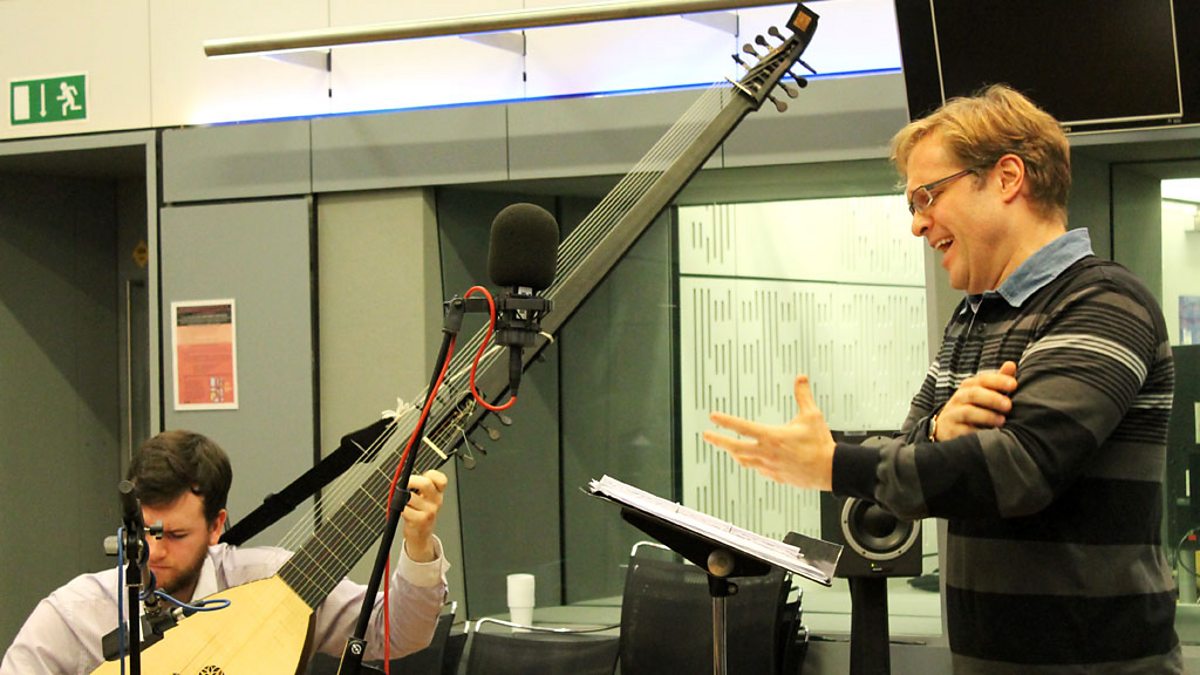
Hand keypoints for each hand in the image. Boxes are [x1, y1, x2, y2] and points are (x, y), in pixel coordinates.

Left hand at [401, 469, 446, 562]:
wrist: (421, 536)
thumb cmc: (420, 514)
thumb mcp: (426, 499)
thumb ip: (420, 487)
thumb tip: (405, 477)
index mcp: (438, 493)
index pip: (441, 479)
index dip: (431, 474)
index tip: (422, 475)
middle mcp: (436, 501)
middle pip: (425, 484)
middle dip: (411, 481)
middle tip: (404, 485)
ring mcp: (429, 511)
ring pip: (411, 496)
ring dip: (402, 499)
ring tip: (403, 503)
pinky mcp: (420, 521)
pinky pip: (405, 509)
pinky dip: (400, 509)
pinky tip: (403, 512)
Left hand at [702, 375, 835, 489]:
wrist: (830, 470)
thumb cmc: (821, 444)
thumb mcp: (812, 415)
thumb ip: (803, 395)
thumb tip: (800, 378)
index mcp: (772, 437)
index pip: (742, 427)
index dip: (726, 421)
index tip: (713, 416)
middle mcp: (767, 453)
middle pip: (734, 447)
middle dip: (719, 440)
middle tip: (707, 436)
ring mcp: (770, 467)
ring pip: (744, 460)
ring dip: (734, 453)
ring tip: (728, 448)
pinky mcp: (775, 476)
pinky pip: (758, 470)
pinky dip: (752, 463)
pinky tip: (753, 460)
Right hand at [933, 361, 1017, 440]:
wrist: (946, 429)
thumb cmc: (972, 410)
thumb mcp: (983, 395)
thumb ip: (997, 382)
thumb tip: (1011, 364)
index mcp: (968, 387)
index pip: (982, 380)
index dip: (998, 380)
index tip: (1014, 384)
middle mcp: (958, 399)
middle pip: (974, 394)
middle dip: (992, 398)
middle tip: (1008, 405)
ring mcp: (953, 415)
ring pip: (967, 412)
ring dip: (986, 416)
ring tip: (1002, 421)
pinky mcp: (950, 432)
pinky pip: (962, 431)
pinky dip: (976, 432)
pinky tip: (988, 434)